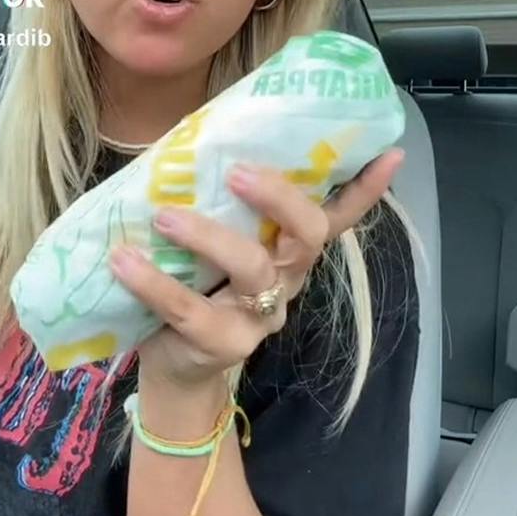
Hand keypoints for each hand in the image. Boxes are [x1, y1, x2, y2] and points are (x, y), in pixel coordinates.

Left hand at [112, 148, 404, 393]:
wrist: (175, 370)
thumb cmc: (196, 288)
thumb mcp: (215, 246)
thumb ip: (219, 209)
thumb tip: (188, 145)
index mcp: (291, 250)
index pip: (340, 215)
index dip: (367, 188)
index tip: (391, 152)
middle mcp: (288, 278)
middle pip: (307, 235)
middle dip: (280, 199)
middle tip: (239, 174)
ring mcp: (262, 314)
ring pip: (254, 268)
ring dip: (209, 237)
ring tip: (164, 217)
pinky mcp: (224, 343)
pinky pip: (191, 310)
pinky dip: (154, 282)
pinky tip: (125, 259)